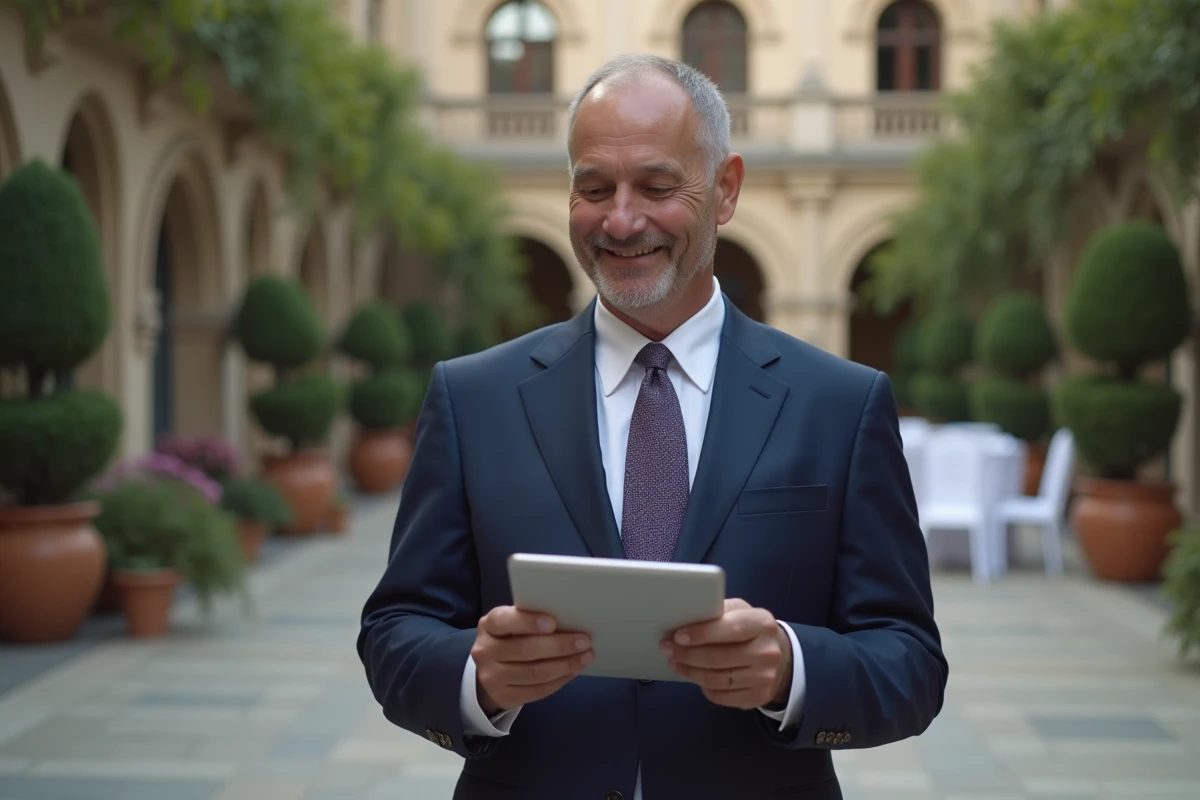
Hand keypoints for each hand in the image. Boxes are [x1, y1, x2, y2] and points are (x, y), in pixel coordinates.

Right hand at [471, 606, 593, 714]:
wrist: (491, 671)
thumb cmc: (510, 639)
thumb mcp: (511, 624)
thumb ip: (530, 621)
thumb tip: (569, 621)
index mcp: (488, 626)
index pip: (504, 621)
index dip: (528, 622)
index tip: (553, 623)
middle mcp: (485, 651)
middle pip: (525, 650)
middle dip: (558, 646)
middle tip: (584, 641)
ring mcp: (492, 677)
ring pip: (534, 673)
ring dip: (565, 665)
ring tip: (585, 657)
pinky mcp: (504, 697)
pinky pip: (537, 691)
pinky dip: (559, 681)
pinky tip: (572, 672)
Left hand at [660, 598, 791, 708]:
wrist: (782, 659)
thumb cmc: (752, 631)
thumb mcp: (742, 612)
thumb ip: (719, 612)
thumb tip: (686, 618)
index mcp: (762, 623)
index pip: (730, 628)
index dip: (701, 633)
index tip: (678, 636)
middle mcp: (766, 652)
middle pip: (718, 657)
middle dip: (687, 654)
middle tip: (667, 649)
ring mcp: (764, 677)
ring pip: (716, 679)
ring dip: (690, 672)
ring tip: (675, 663)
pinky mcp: (757, 697)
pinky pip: (721, 696)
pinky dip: (704, 687)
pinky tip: (695, 677)